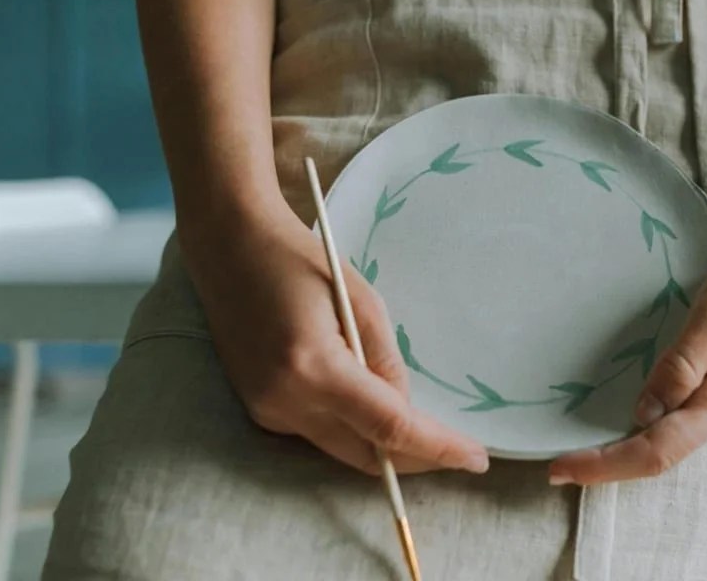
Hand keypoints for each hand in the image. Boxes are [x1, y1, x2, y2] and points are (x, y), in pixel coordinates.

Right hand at [180, 200, 489, 475]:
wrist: (230, 246)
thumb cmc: (301, 260)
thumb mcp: (362, 301)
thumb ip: (387, 363)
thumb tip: (404, 411)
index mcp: (314, 367)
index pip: (389, 427)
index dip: (437, 448)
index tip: (476, 458)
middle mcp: (285, 401)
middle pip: (365, 455)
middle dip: (416, 459)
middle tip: (461, 451)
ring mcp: (266, 410)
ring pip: (342, 450)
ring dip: (385, 445)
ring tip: (427, 428)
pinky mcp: (259, 409)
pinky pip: (319, 433)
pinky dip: (353, 427)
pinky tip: (373, 404)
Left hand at [548, 229, 706, 484]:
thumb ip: (683, 363)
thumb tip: (643, 412)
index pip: (656, 450)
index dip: (606, 465)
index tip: (559, 468)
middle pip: (655, 452)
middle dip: (606, 464)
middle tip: (551, 465)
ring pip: (662, 438)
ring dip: (619, 447)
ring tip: (570, 449)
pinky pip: (672, 418)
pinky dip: (637, 424)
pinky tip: (611, 418)